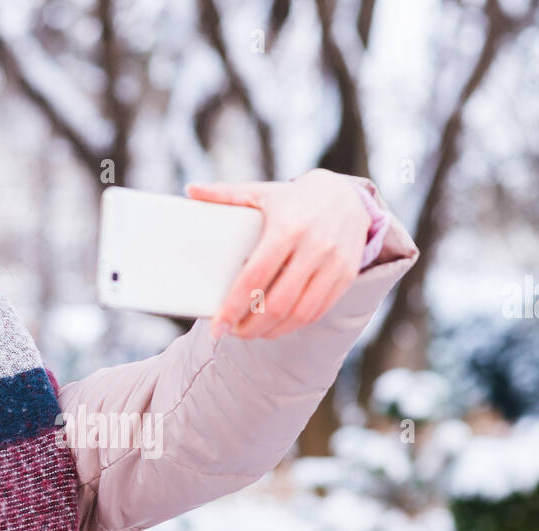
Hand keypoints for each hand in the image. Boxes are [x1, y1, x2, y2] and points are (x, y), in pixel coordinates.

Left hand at [185, 169, 370, 339]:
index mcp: (287, 226)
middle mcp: (314, 246)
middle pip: (277, 302)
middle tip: (231, 332)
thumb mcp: (262, 192)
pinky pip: (318, 311)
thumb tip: (190, 190)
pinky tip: (276, 326)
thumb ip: (226, 194)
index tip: (217, 326)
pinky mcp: (347, 276)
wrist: (348, 197)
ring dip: (272, 331)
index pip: (255, 277)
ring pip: (299, 313)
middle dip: (250, 326)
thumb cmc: (295, 200)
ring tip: (251, 332)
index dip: (233, 306)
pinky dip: (294, 325)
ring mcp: (334, 263)